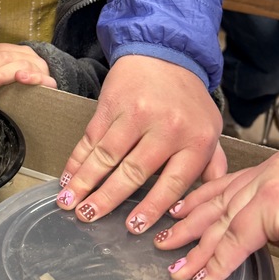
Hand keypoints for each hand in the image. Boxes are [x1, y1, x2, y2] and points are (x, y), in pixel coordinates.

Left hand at [0, 43, 56, 93]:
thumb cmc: (22, 84)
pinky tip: (20, 78)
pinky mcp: (49, 82)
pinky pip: (40, 77)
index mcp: (15, 51)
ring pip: (18, 65)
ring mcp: (39, 67)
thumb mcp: (5, 73)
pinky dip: (30, 77)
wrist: (50, 91)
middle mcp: (27, 55)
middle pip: (2, 57)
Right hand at [57, 55, 226, 231]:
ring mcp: (136, 114)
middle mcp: (166, 128)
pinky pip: (91, 137)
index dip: (151, 207)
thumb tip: (203, 206)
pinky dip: (76, 159)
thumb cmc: (187, 97)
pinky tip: (67, 177)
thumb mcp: (210, 129)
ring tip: (69, 203)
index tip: (134, 227)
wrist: (165, 52)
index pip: (172, 183)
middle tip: (89, 217)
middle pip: (133, 172)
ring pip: (106, 155)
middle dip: (107, 198)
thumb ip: (211, 166)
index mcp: (195, 140)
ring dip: (84, 182)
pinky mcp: (112, 103)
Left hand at [154, 151, 278, 279]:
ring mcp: (274, 183)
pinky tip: (204, 277)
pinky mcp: (274, 203)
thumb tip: (239, 241)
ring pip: (222, 221)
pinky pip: (236, 239)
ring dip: (196, 249)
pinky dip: (218, 262)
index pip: (229, 184)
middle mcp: (274, 170)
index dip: (199, 201)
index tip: (177, 212)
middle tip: (163, 241)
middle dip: (188, 224)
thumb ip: (268, 226)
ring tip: (176, 266)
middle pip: (220, 200)